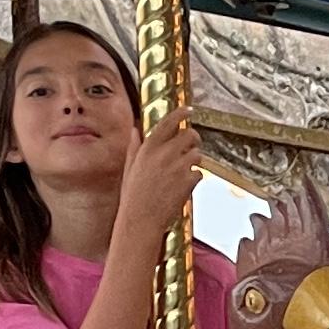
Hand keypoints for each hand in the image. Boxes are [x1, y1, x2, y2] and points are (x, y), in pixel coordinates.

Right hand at [111, 114, 204, 252]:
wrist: (141, 219)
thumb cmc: (133, 196)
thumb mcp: (129, 167)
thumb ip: (134, 146)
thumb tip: (135, 129)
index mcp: (148, 148)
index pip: (168, 122)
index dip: (180, 113)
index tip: (188, 109)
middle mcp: (164, 154)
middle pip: (190, 135)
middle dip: (194, 139)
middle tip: (192, 145)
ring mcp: (178, 167)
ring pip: (197, 154)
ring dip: (194, 160)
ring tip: (183, 171)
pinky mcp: (189, 181)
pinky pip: (199, 173)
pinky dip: (194, 178)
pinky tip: (183, 186)